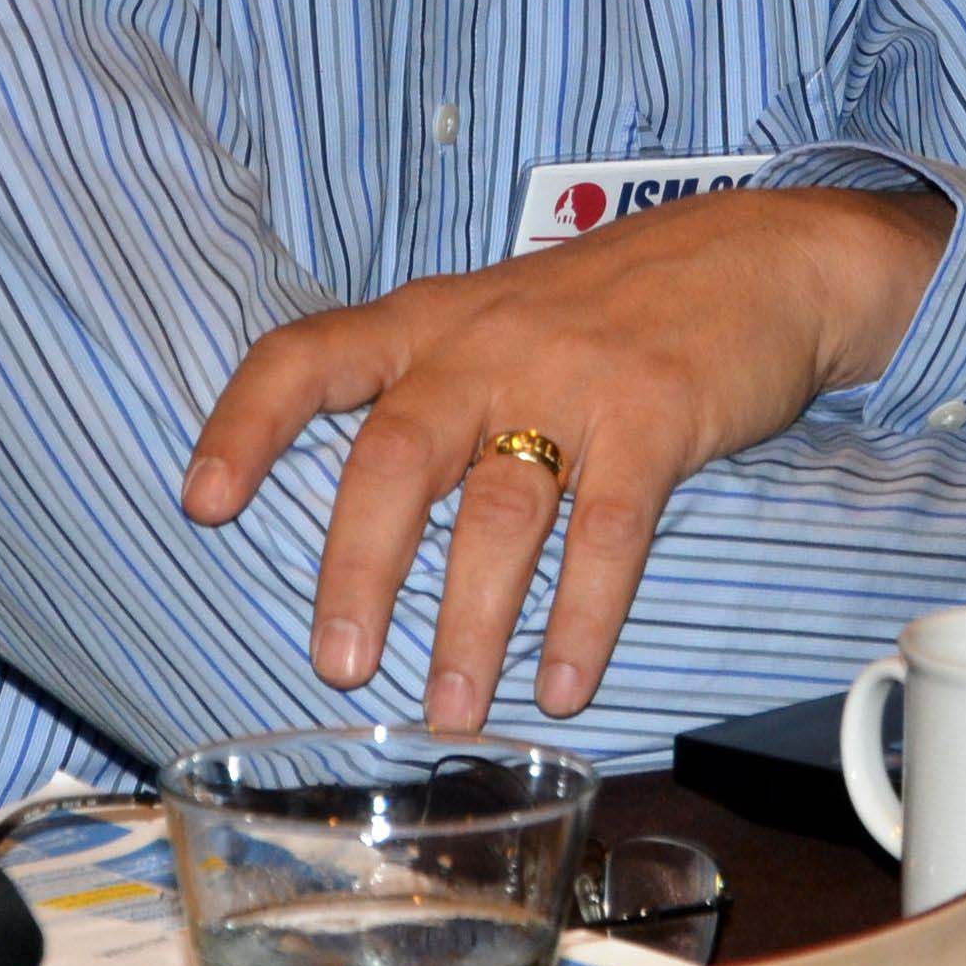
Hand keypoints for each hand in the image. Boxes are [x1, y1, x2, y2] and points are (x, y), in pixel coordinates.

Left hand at [182, 185, 954, 725]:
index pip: (306, 356)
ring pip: (498, 513)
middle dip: (358, 571)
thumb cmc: (615, 307)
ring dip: (470, 624)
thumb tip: (355, 521)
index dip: (243, 426)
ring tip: (453, 710)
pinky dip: (582, 618)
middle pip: (394, 458)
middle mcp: (486, 344)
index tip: (202, 504)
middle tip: (340, 665)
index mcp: (430, 321)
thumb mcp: (499, 317)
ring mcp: (573, 379)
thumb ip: (428, 387)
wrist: (762, 255)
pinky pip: (607, 533)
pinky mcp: (656, 417)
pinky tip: (565, 683)